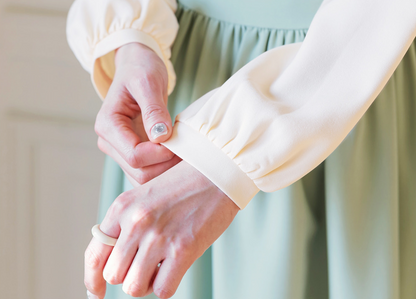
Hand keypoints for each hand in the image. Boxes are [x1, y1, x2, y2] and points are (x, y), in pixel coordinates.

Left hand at [84, 161, 238, 298]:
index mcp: (122, 207)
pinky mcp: (183, 249)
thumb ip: (126, 225)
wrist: (217, 173)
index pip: (95, 254)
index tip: (97, 293)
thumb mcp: (145, 197)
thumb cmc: (184, 186)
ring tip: (161, 265)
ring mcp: (158, 236)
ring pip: (134, 287)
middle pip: (113, 275)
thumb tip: (117, 262)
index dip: (92, 280)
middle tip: (146, 264)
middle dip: (128, 275)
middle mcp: (135, 221)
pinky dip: (166, 286)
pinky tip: (174, 268)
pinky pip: (162, 290)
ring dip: (146, 282)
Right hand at [95, 42, 180, 184]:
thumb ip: (153, 110)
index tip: (179, 140)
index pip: (135, 155)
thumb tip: (161, 137)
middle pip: (139, 172)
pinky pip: (149, 171)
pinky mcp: (132, 152)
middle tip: (187, 149)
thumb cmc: (140, 69)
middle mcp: (109, 142)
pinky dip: (164, 168)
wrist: (137, 66)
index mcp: (107, 125)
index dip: (161, 154)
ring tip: (184, 151)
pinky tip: (178, 154)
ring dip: (166, 170)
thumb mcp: (148, 82)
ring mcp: (120, 150)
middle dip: (166, 165)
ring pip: (144, 177)